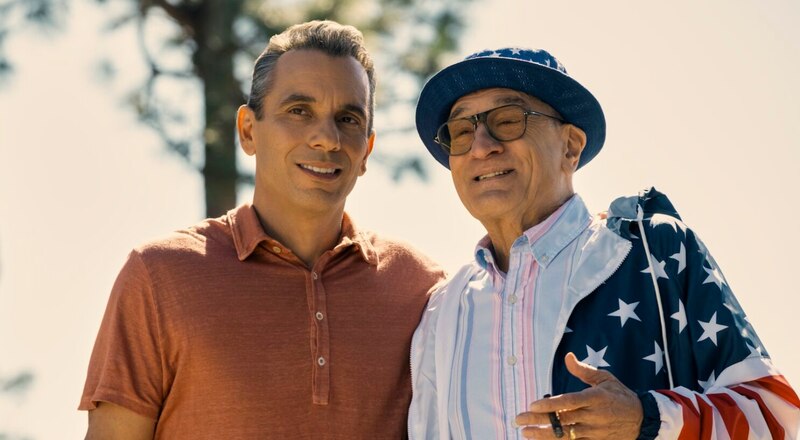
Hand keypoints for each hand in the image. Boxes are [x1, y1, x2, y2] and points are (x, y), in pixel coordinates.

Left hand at [514, 352, 642, 438]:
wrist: (643, 420)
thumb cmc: (620, 396)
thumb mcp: (604, 379)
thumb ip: (583, 370)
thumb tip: (568, 357)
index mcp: (595, 398)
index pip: (568, 402)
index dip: (550, 405)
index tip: (532, 405)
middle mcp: (594, 417)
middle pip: (562, 420)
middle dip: (539, 421)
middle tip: (519, 419)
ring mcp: (595, 433)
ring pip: (566, 436)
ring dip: (544, 435)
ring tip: (526, 433)